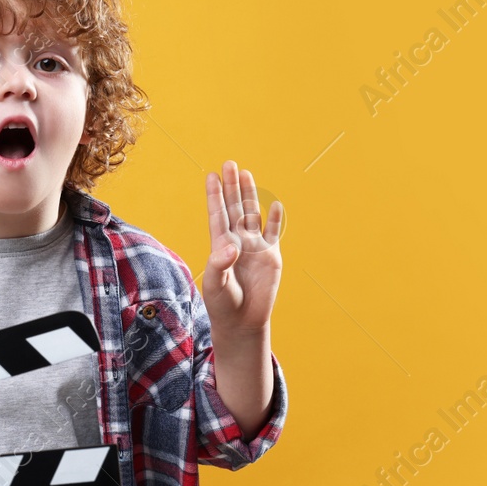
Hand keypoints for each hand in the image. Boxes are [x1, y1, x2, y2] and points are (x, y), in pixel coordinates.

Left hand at [202, 160, 282, 338]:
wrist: (242, 321)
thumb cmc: (222, 304)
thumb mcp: (215, 284)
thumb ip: (220, 264)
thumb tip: (233, 245)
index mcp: (220, 246)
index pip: (217, 214)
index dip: (215, 195)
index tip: (211, 175)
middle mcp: (237, 242)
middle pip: (235, 208)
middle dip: (232, 186)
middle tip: (229, 164)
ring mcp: (255, 247)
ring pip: (253, 215)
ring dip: (250, 195)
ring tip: (246, 173)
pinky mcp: (271, 256)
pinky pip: (273, 233)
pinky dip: (275, 219)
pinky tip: (275, 205)